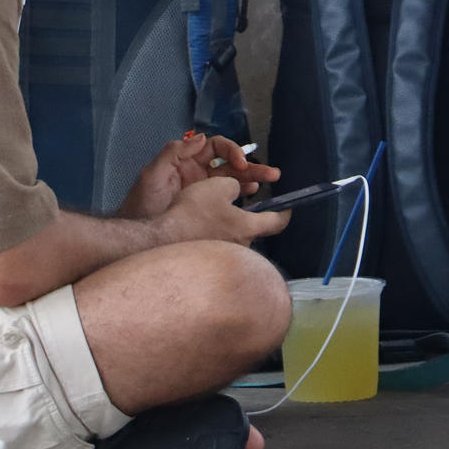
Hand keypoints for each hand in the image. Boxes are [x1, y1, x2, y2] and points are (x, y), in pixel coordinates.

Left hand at [118, 134, 279, 220]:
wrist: (137, 236)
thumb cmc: (141, 204)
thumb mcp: (152, 174)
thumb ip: (173, 152)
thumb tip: (201, 137)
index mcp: (187, 161)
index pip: (216, 148)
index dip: (231, 151)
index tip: (241, 164)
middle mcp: (198, 173)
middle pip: (230, 165)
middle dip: (251, 166)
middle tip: (272, 174)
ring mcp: (203, 192)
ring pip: (233, 181)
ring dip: (252, 180)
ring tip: (268, 183)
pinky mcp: (206, 209)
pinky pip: (228, 200)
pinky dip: (242, 197)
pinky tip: (254, 198)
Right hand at [152, 175, 290, 246]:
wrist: (162, 239)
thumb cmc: (194, 212)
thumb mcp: (217, 187)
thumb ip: (234, 186)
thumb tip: (235, 192)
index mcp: (248, 228)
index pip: (276, 223)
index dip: (284, 213)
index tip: (287, 207)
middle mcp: (242, 246)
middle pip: (251, 229)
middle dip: (246, 217)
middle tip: (235, 203)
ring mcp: (225, 257)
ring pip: (233, 237)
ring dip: (228, 225)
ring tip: (212, 212)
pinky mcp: (208, 262)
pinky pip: (219, 244)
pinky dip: (215, 234)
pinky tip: (200, 226)